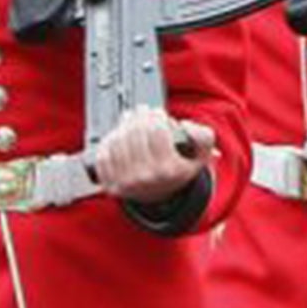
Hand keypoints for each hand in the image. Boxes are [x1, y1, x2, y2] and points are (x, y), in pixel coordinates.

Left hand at [94, 107, 215, 205]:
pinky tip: (118, 137)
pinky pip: (103, 155)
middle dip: (139, 116)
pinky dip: (108, 141)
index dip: (156, 116)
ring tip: (130, 122)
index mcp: (169, 170)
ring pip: (118, 141)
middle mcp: (146, 178)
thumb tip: (185, 125)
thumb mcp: (201, 155)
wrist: (161, 195)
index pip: (157, 131)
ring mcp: (126, 183)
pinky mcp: (111, 185)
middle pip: (135, 133)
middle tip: (142, 112)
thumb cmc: (178, 169)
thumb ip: (203, 137)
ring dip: (123, 126)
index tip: (157, 113)